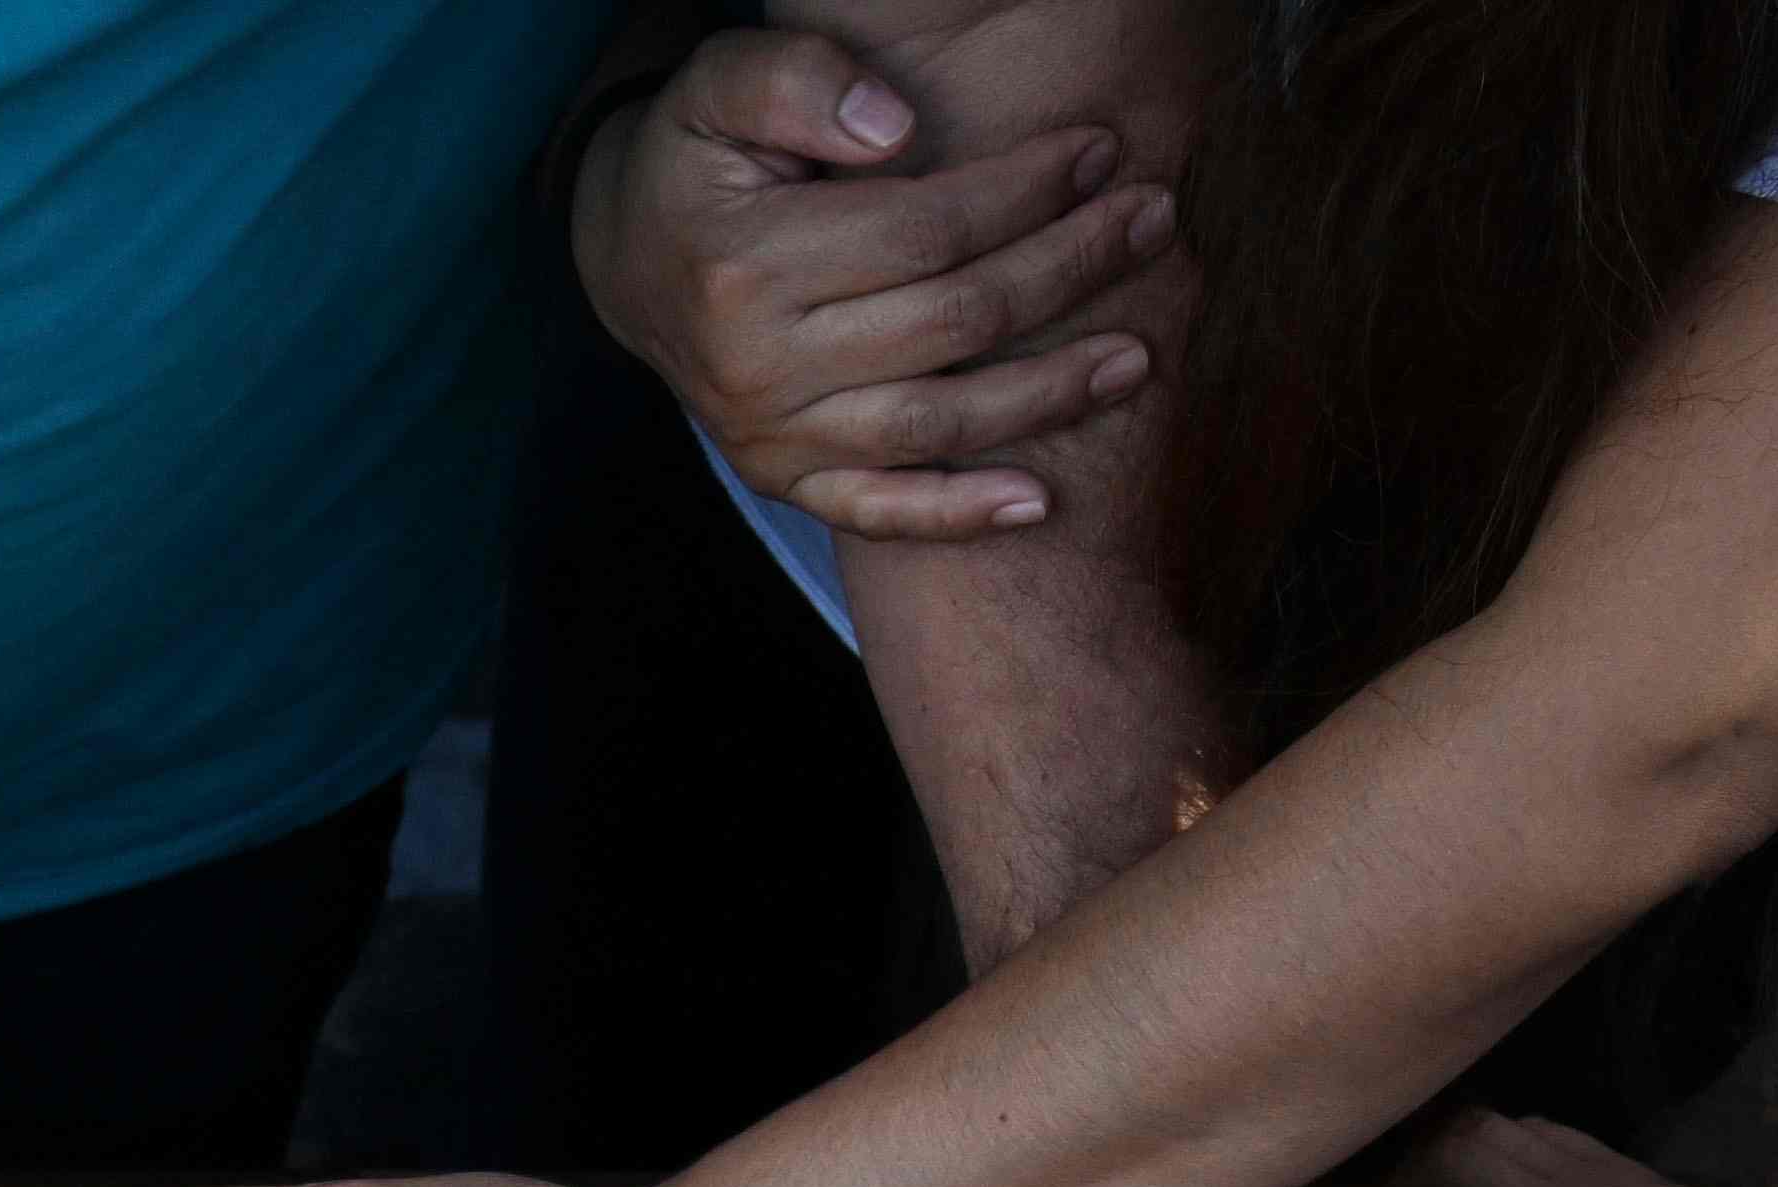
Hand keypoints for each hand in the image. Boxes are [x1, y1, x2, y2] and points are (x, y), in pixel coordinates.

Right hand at [578, 25, 1178, 540]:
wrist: (628, 262)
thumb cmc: (695, 161)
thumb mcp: (720, 88)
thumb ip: (800, 81)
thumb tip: (897, 128)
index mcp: (747, 265)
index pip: (925, 232)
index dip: (1024, 192)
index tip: (1098, 151)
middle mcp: (757, 366)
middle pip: (952, 326)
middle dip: (1066, 271)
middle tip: (1150, 222)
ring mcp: (771, 437)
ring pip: (937, 425)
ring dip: (1049, 394)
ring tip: (1138, 352)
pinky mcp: (785, 479)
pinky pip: (881, 514)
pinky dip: (959, 514)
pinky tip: (1041, 498)